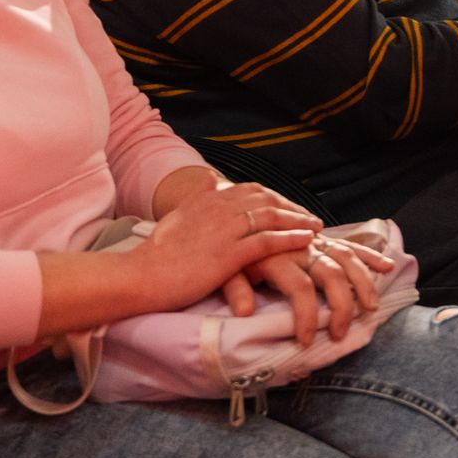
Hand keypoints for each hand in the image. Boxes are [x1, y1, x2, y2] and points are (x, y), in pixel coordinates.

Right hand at [123, 182, 319, 315]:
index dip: (274, 198)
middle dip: (291, 207)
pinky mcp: (227, 253)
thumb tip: (207, 181)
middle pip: (265, 199)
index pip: (250, 190)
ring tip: (316, 228)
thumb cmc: (155, 255)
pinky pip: (266, 242)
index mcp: (205, 198)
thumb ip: (194, 199)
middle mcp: (217, 206)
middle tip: (310, 217)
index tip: (290, 207)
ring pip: (270, 217)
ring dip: (297, 221)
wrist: (140, 275)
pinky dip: (289, 239)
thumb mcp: (175, 217)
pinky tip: (305, 242)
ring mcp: (223, 229)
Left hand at [223, 234, 398, 344]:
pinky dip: (368, 255)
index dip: (306, 316)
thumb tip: (244, 312)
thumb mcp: (221, 270)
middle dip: (341, 305)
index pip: (300, 288)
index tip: (305, 341)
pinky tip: (386, 266)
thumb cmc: (225, 252)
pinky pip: (347, 244)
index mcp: (275, 255)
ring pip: (345, 257)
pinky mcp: (318, 237)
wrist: (228, 218)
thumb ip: (234, 288)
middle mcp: (298, 246)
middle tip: (340, 334)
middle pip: (331, 273)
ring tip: (370, 307)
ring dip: (362, 282)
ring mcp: (311, 240)